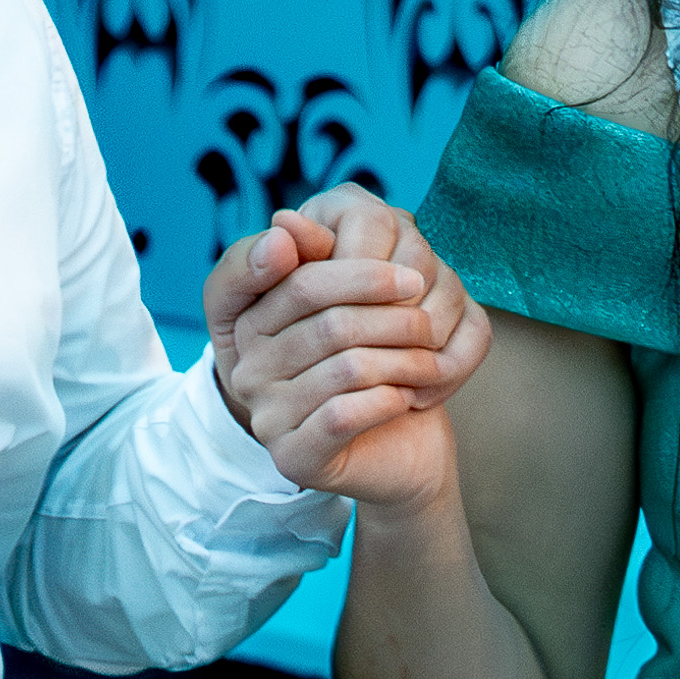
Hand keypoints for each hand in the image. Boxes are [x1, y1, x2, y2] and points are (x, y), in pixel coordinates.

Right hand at [206, 182, 489, 509]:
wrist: (402, 447)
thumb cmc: (381, 362)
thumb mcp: (359, 300)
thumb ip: (327, 254)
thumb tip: (285, 221)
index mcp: (253, 321)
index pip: (304, 281)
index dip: (367, 276)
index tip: (415, 278)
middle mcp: (248, 368)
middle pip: (332, 325)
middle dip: (396, 321)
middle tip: (431, 328)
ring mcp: (265, 416)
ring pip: (346, 368)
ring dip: (403, 362)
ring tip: (429, 364)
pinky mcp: (292, 458)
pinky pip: (344, 415)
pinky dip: (389, 400)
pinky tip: (408, 398)